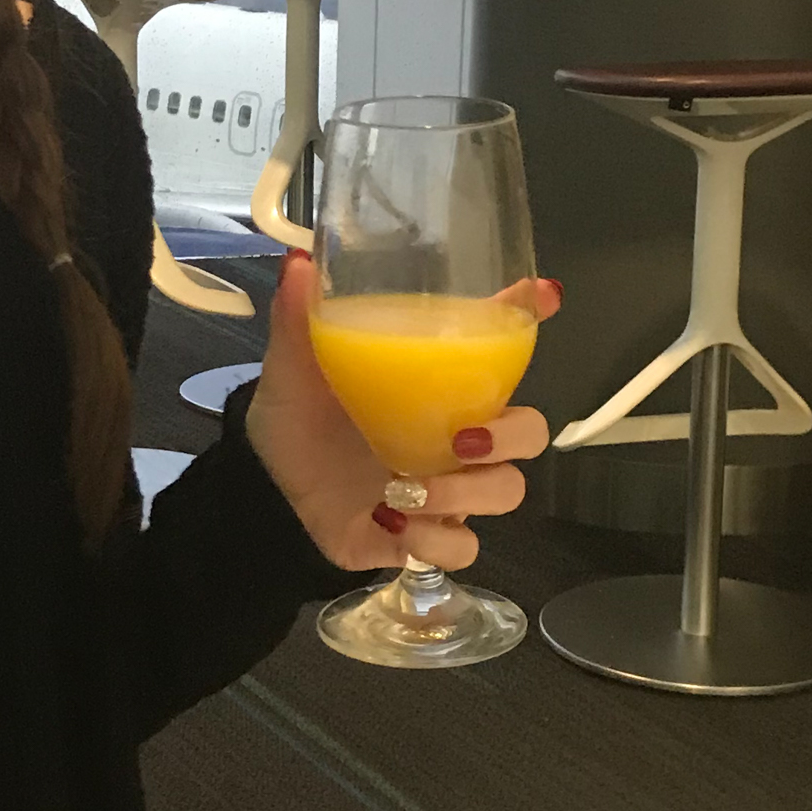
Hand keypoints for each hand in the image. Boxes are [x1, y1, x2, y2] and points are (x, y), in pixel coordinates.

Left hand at [244, 255, 561, 570]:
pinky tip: (392, 522)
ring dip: (464, 495)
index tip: (544, 296)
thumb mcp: (294, 366)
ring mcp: (448, 489)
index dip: (532, 316)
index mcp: (440, 384)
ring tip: (403, 489)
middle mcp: (456, 436)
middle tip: (461, 441)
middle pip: (530, 433)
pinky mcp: (426, 536)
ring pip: (507, 492)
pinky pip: (463, 547)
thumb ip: (299, 317)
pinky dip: (435, 540)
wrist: (266, 487)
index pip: (503, 344)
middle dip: (511, 437)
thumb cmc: (297, 417)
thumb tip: (296, 263)